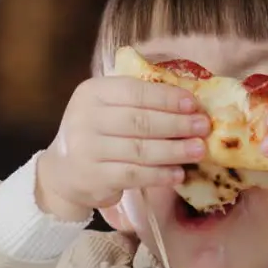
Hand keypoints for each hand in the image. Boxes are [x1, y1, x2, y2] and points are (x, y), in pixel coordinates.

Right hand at [36, 76, 210, 219]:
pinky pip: (133, 175)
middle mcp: (85, 118)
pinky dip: (159, 175)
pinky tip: (178, 174)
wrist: (63, 171)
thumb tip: (191, 105)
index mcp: (92, 92)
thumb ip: (139, 102)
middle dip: (177, 124)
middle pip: (140, 120)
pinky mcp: (93, 177)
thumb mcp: (109, 108)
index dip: (167, 98)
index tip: (194, 104)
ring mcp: (86, 149)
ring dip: (174, 150)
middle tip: (203, 128)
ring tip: (199, 151)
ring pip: (139, 149)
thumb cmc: (98, 134)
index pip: (135, 91)